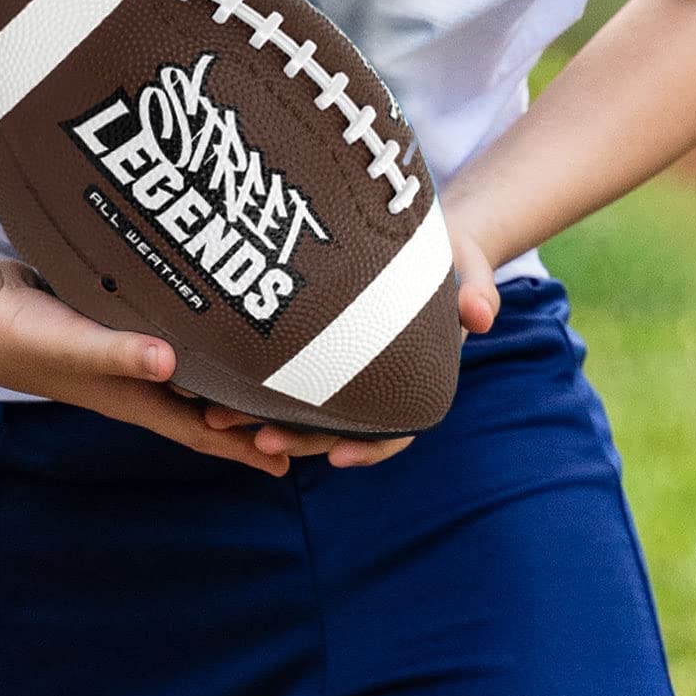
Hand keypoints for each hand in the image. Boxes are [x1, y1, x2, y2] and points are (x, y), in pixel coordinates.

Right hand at [0, 252, 297, 475]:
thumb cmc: (22, 334)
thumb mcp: (72, 343)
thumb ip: (116, 353)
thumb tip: (168, 363)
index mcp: (132, 397)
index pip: (199, 431)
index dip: (242, 448)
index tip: (288, 462)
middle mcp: (137, 384)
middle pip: (205, 411)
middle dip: (250, 421)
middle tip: (303, 422)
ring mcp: (129, 360)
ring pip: (194, 380)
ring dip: (231, 386)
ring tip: (276, 379)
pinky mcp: (122, 329)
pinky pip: (177, 345)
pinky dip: (205, 346)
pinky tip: (223, 328)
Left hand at [201, 199, 502, 467]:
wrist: (423, 239)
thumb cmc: (448, 252)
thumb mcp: (470, 262)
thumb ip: (479, 286)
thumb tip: (481, 315)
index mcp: (415, 378)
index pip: (396, 428)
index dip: (370, 446)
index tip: (338, 456)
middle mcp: (374, 384)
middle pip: (335, 426)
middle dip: (296, 438)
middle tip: (257, 440)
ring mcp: (342, 369)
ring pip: (300, 409)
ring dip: (260, 420)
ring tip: (216, 417)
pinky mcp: (314, 348)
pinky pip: (284, 377)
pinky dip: (253, 386)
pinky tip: (215, 384)